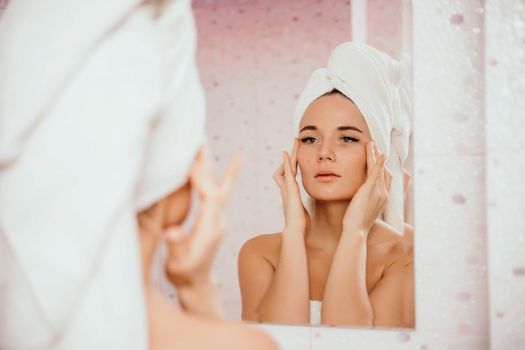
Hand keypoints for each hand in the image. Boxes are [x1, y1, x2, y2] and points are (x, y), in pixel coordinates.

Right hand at [164, 148, 240, 287]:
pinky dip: (217, 176)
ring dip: (211, 167)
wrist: (198, 284)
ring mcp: (219, 218)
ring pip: (218, 188)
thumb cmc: (184, 275)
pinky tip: (233, 161)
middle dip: (207, 166)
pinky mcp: (216, 217)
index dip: (202, 180)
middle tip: (201, 144)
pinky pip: (217, 192)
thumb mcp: (177, 265)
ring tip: (205, 147)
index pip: (210, 198)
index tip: (191, 162)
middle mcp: (219, 221)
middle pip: (217, 188)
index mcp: (210, 230)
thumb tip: (172, 233)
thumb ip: (176, 247)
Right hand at [273, 138, 309, 233]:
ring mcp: (287, 188)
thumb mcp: (304, 212)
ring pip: (286, 167)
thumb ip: (304, 207)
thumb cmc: (300, 224)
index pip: (290, 174)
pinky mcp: (289, 189)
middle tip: (296, 142)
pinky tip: (286, 153)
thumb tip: (309, 210)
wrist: (295, 230)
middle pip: (286, 167)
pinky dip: (285, 162)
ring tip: (295, 143)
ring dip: (290, 155)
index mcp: (290, 192)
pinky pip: (286, 172)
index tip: (296, 156)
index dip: (292, 164)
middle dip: (291, 155)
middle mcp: (286, 188)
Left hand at [342, 142, 391, 235]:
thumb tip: (361, 198)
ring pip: (379, 169)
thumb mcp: (364, 210)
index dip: (383, 167)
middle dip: (380, 158)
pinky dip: (378, 162)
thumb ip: (365, 201)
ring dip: (376, 155)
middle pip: (384, 171)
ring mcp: (378, 192)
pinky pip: (375, 173)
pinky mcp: (369, 190)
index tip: (379, 158)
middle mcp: (384, 194)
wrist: (356, 231)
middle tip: (376, 147)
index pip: (386, 178)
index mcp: (383, 198)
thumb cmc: (357, 223)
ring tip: (372, 145)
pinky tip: (378, 153)